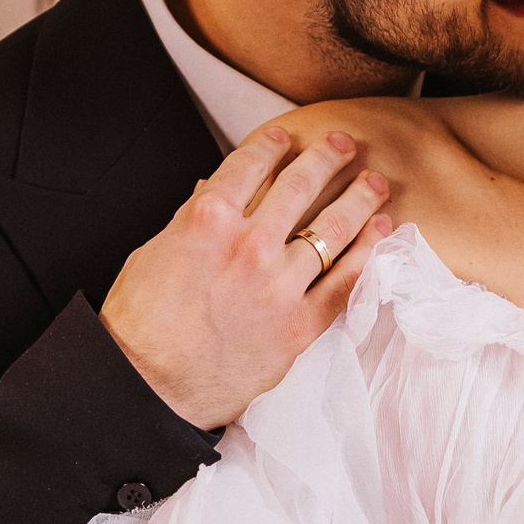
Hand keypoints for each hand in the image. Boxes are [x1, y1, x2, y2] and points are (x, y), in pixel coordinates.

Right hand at [99, 125, 391, 430]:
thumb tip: (213, 188)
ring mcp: (280, 286)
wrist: (148, 388)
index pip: (251, 164)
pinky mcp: (300, 325)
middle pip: (301, 186)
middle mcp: (250, 246)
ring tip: (374, 183)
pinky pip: (346, 281)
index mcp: (208, 219)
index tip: (288, 135)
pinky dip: (368, 252)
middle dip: (327, 157)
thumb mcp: (154, 252)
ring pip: (334, 229)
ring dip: (359, 199)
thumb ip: (191, 217)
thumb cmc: (141, 325)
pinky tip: (382, 231)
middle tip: (344, 144)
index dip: (274, 143)